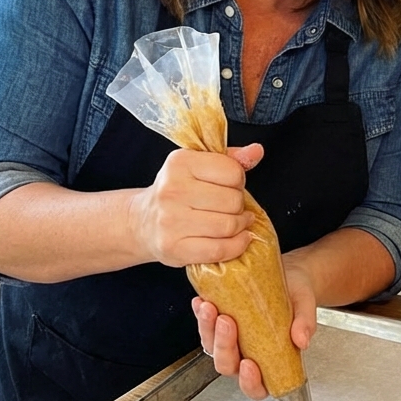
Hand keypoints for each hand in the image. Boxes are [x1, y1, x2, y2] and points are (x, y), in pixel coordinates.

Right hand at [129, 143, 263, 266]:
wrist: (143, 222)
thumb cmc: (178, 192)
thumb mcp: (199, 166)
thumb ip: (231, 159)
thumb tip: (257, 151)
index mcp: (180, 162)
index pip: (233, 171)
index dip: (238, 180)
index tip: (230, 186)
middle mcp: (172, 190)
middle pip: (233, 200)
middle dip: (239, 205)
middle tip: (231, 207)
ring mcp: (171, 221)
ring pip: (229, 225)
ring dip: (240, 226)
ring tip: (236, 222)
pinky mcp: (174, 248)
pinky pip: (219, 249)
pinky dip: (236, 246)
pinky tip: (237, 239)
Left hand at [193, 259, 317, 400]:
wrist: (290, 276)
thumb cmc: (298, 297)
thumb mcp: (305, 306)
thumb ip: (305, 323)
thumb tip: (302, 339)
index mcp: (271, 362)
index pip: (256, 388)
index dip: (250, 382)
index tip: (249, 364)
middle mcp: (247, 355)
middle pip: (228, 365)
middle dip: (224, 346)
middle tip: (227, 322)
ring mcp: (231, 340)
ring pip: (211, 346)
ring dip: (207, 329)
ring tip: (210, 307)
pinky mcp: (220, 323)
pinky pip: (205, 325)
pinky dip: (201, 314)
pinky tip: (201, 300)